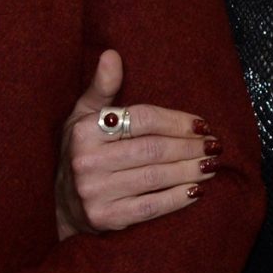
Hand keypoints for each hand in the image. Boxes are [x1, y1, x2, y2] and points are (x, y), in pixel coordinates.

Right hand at [56, 48, 221, 237]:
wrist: (59, 204)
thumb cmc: (79, 152)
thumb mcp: (82, 116)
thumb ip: (102, 88)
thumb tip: (112, 55)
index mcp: (85, 131)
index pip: (142, 119)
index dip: (176, 121)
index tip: (201, 124)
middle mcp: (87, 161)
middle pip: (153, 149)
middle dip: (189, 146)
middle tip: (213, 145)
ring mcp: (95, 192)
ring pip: (156, 177)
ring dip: (189, 170)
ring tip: (210, 164)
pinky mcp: (106, 218)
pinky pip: (151, 206)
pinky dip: (178, 198)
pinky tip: (196, 190)